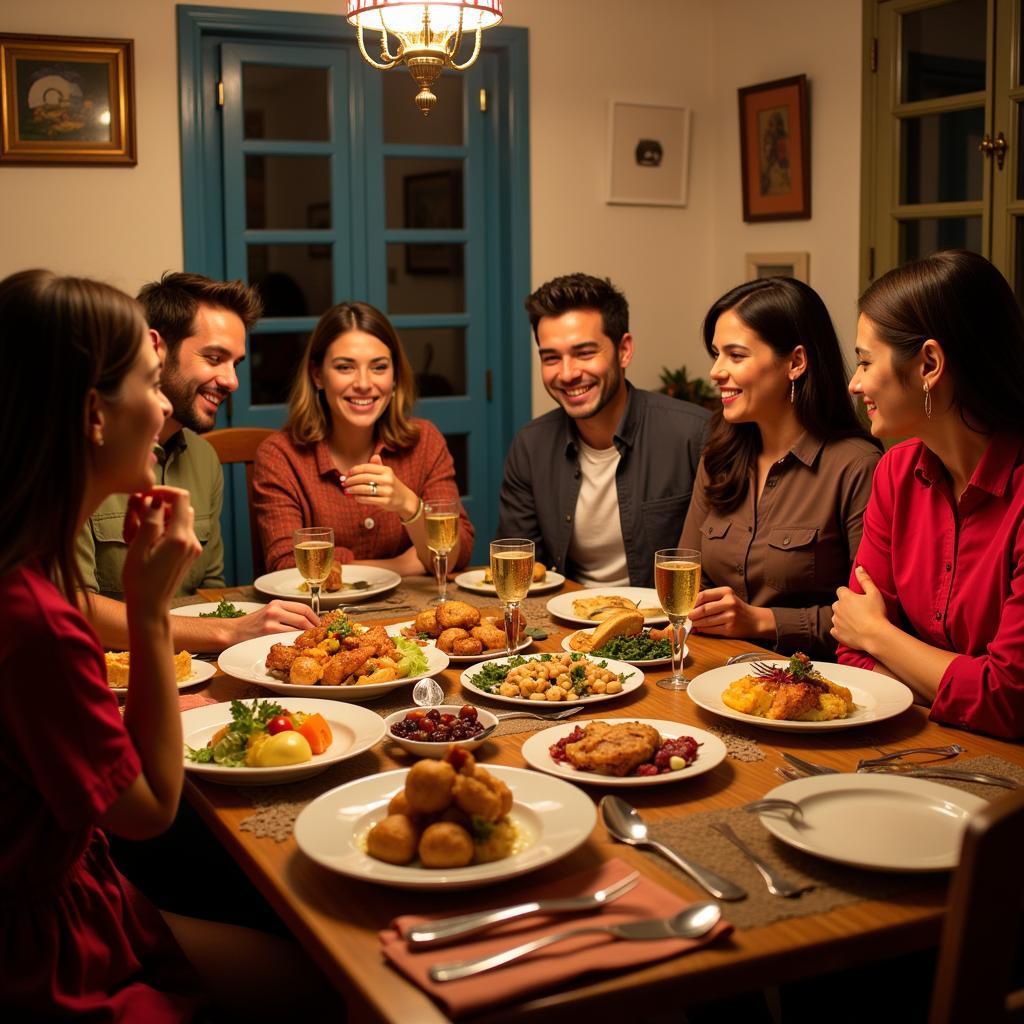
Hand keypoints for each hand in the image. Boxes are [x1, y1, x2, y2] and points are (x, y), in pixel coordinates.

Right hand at [121, 487, 201, 621]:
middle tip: (137, 514)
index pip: (181, 498)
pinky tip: (148, 543)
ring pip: (181, 519)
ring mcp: (193, 548)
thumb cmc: (139, 581)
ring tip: (139, 532)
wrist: (150, 607)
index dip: (163, 491)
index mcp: (179, 538)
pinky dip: (166, 530)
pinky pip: (181, 532)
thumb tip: (156, 499)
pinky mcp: (190, 554)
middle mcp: (192, 541)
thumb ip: (149, 521)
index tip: (145, 495)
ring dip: (162, 518)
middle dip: (160, 505)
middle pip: (181, 507)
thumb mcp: (137, 549)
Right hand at [227, 600, 319, 643]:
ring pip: (298, 625)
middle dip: (314, 625)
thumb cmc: (253, 625)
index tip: (319, 625)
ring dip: (308, 633)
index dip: (314, 617)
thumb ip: (285, 615)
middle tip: (319, 633)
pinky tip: (299, 642)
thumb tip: (307, 623)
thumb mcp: (270, 614)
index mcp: (277, 603)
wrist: (234, 631)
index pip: (303, 607)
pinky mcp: (268, 630)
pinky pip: (289, 634)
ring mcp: (272, 619)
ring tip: (312, 639)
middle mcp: (275, 608)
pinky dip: (297, 638)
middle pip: (303, 615)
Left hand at [342, 455, 417, 516]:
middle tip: (344, 483)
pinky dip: (359, 498)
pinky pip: (368, 499)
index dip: (355, 470)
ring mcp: (387, 491)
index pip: (367, 467)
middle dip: (351, 480)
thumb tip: (373, 456)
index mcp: (387, 470)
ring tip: (347, 490)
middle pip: (364, 477)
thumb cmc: (392, 485)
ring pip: (364, 489)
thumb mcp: (387, 473)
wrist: (405, 499)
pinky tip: (355, 497)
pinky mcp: (386, 501)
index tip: (347, 473)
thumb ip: (378, 465)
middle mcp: (388, 479)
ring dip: (353, 490)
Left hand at [687, 585, 774, 639]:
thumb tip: (691, 605)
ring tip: (692, 622)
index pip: (704, 595)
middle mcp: (729, 603)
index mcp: (726, 592)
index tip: (687, 606)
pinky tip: (699, 628)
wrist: (755, 620)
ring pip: (706, 620)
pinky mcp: (730, 629)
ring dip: (696, 623)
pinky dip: (703, 629)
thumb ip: (711, 598)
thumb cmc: (737, 608)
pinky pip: (711, 629)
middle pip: (704, 609)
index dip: (693, 602)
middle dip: (693, 614)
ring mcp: (730, 616)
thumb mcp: (727, 597)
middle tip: (687, 616)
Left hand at [831, 565, 889, 649]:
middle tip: (858, 611)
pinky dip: (840, 629)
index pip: (841, 590)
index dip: (849, 593)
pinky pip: (835, 630)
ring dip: (842, 618)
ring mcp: (836, 621)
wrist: (875, 636)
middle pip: (838, 604)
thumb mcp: (874, 593)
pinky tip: (850, 631)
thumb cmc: (876, 613)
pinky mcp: (837, 633)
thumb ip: (865, 580)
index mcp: (845, 597)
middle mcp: (837, 608)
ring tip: (856, 622)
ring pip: (836, 617)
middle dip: (845, 606)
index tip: (857, 598)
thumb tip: (859, 568)